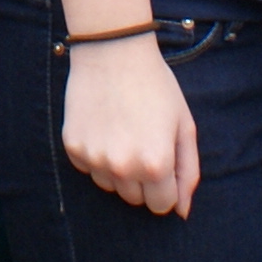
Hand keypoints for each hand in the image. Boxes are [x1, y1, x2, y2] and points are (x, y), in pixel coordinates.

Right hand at [59, 34, 200, 216]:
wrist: (113, 50)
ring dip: (119, 169)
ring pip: (110, 186)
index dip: (166, 185)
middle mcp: (123, 167)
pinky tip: (104, 126)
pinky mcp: (73, 147)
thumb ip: (188, 172)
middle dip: (143, 179)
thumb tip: (181, 211)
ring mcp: (95, 158)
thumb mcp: (184, 126)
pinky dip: (97, 155)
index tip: (163, 161)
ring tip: (123, 131)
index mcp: (156, 164)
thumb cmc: (155, 86)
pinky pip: (88, 168)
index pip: (162, 205)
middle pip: (135, 199)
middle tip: (143, 141)